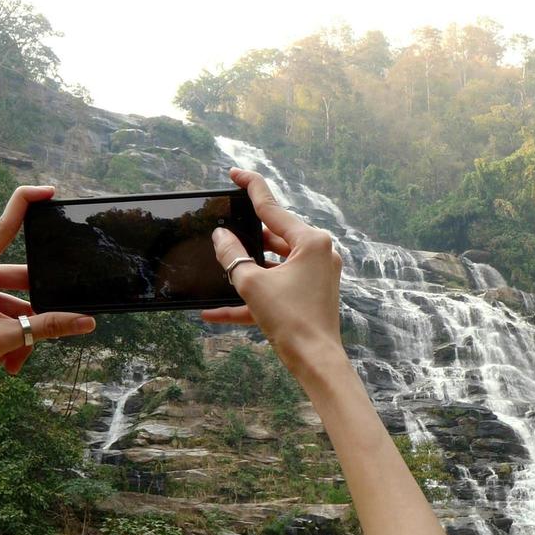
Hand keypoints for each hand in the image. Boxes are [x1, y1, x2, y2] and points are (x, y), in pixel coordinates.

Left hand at [0, 185, 95, 395]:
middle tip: (47, 327)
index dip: (26, 203)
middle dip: (34, 310)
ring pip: (16, 302)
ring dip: (23, 332)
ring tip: (16, 359)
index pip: (3, 227)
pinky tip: (9, 362)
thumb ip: (48, 327)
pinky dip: (13, 337)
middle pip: (21, 277)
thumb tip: (86, 320)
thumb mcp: (5, 339)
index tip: (49, 192)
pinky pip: (6, 315)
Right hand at [204, 168, 344, 375]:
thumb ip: (233, 256)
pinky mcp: (311, 295)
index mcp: (311, 240)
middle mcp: (318, 252)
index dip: (251, 187)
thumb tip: (221, 237)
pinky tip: (215, 313)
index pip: (272, 207)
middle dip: (246, 238)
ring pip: (273, 264)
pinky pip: (277, 288)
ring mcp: (317, 274)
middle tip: (222, 229)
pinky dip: (252, 297)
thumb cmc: (291, 320)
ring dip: (246, 270)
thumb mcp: (252, 283)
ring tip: (219, 269)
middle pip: (273, 236)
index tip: (235, 172)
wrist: (315, 362)